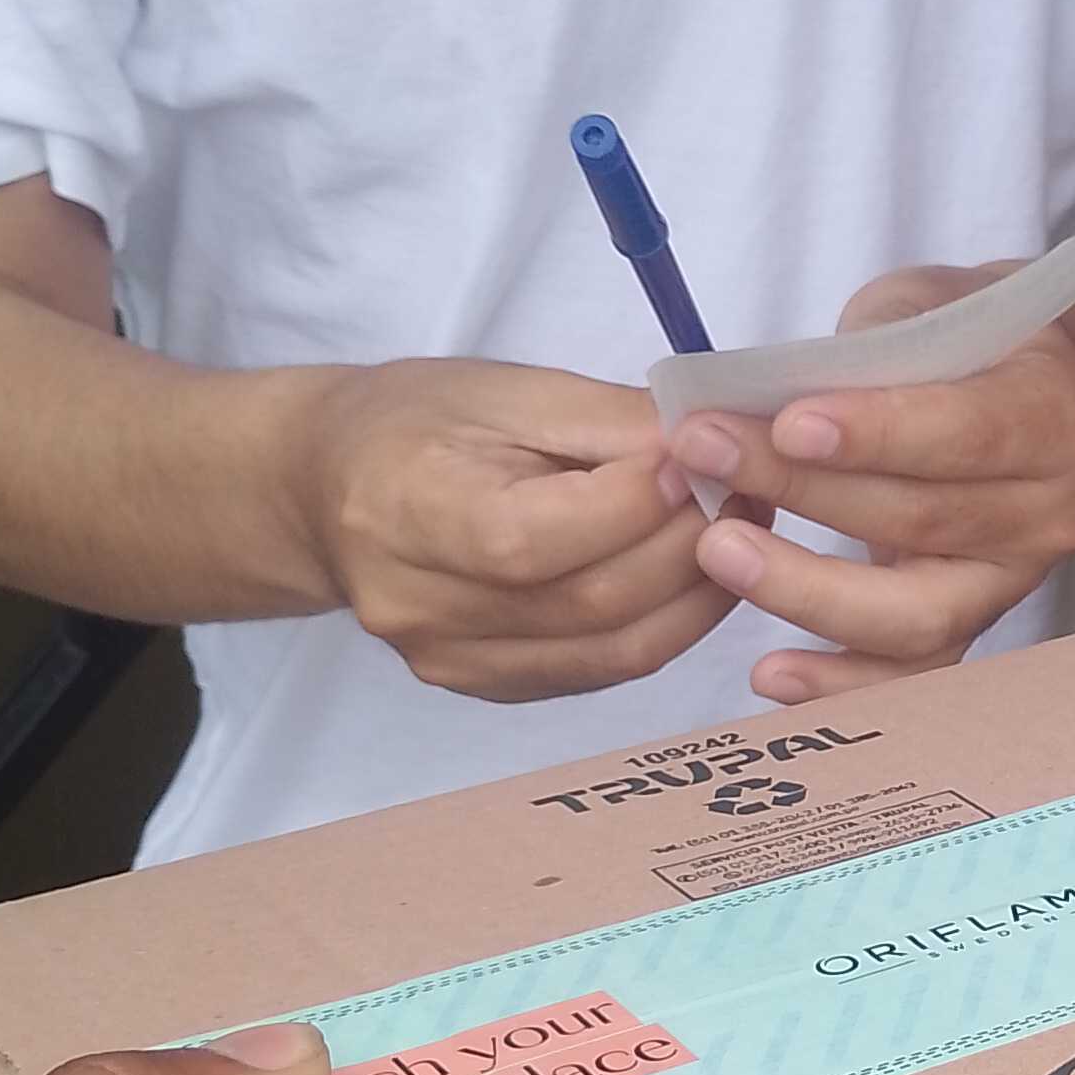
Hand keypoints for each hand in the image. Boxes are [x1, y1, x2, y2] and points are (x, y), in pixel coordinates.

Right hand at [292, 359, 731, 704]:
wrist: (327, 490)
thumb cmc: (413, 422)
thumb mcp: (503, 388)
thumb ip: (606, 422)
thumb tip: (705, 449)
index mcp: (408, 511)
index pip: (543, 537)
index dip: (641, 503)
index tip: (701, 457)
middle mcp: (421, 605)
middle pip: (593, 602)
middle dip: (691, 546)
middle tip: (747, 493)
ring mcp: (451, 660)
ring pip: (614, 650)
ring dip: (698, 594)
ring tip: (737, 533)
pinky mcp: (486, 686)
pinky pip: (601, 671)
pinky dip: (665, 627)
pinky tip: (693, 578)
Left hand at [669, 266, 1074, 704]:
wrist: (1014, 395)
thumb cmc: (953, 345)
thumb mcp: (919, 314)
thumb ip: (859, 358)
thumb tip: (748, 402)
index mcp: (1052, 415)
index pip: (966, 431)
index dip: (877, 433)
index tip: (787, 424)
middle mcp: (1046, 510)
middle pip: (923, 519)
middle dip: (803, 492)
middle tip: (704, 456)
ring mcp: (1012, 582)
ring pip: (916, 613)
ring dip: (806, 590)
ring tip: (719, 551)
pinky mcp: (972, 627)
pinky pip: (909, 675)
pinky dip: (839, 681)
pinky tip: (770, 675)